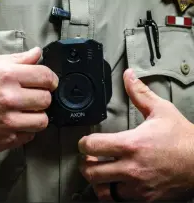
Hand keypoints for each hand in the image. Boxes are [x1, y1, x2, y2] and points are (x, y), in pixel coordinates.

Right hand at [0, 47, 58, 151]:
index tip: (50, 82)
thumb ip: (18, 59)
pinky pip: (30, 136)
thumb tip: (37, 53)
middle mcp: (8, 99)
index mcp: (7, 76)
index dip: (51, 79)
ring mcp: (7, 121)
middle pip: (46, 99)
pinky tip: (17, 121)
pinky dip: (27, 129)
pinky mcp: (4, 139)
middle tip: (34, 95)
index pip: (46, 77)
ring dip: (38, 114)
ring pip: (42, 120)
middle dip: (43, 96)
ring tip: (28, 110)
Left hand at [79, 69, 193, 201]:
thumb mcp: (160, 110)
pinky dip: (110, 192)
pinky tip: (113, 182)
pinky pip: (117, 200)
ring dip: (96, 179)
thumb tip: (128, 75)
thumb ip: (140, 93)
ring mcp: (137, 187)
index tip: (85, 142)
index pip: (92, 146)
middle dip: (85, 163)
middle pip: (91, 171)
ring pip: (102, 190)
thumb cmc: (181, 137)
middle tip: (88, 157)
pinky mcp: (145, 199)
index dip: (83, 143)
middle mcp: (131, 168)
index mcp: (131, 144)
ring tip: (99, 170)